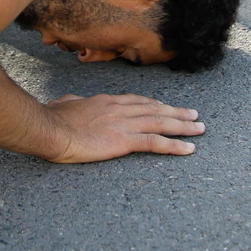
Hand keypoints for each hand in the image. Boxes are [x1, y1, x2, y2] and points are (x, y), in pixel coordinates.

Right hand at [44, 93, 204, 162]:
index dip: (155, 104)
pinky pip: (156, 142)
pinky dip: (175, 145)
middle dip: (177, 112)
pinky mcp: (125, 140)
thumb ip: (73, 103)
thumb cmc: (53, 119)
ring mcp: (125, 123)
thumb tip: (71, 102)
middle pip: (156, 109)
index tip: (167, 107)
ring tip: (199, 128)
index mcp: (106, 101)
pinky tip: (189, 149)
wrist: (51, 129)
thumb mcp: (64, 105)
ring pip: (162, 123)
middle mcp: (120, 108)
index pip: (137, 101)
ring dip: (184, 126)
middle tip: (194, 115)